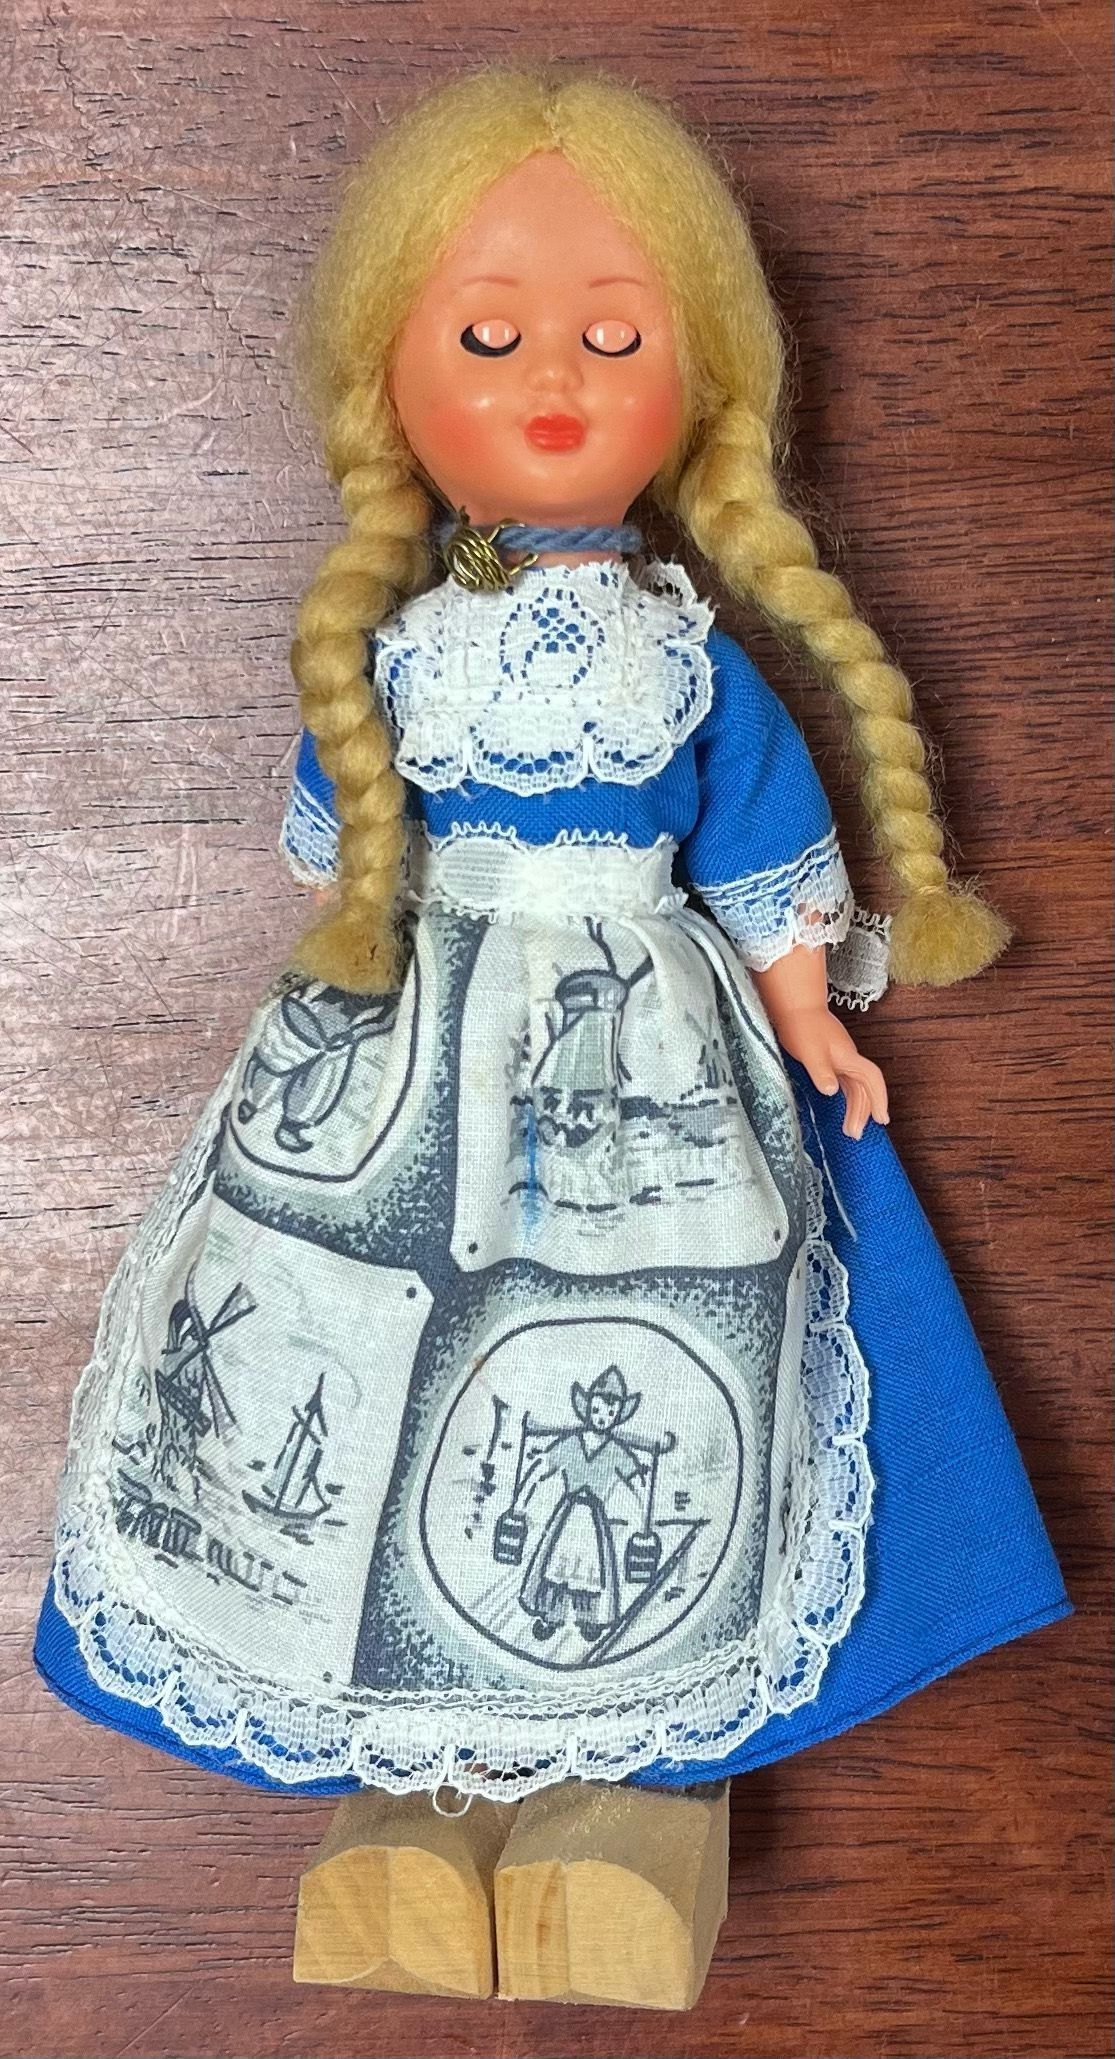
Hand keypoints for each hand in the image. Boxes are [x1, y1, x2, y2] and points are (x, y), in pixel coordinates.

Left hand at [775, 1004, 888, 1139]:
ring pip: (856, 1087)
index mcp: (848, 1058)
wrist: (795, 1006)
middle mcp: (849, 1060)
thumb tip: (831, 1090)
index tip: (882, 1119)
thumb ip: (820, 1071)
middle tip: (855, 1135)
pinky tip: (844, 1109)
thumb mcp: (809, 1051)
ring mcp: (842, 1060)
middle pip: (864, 1088)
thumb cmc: (801, 1027)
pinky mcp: (833, 1060)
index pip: (872, 1079)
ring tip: (849, 1130)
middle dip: (863, 1112)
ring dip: (855, 1108)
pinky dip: (848, 1098)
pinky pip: (847, 1083)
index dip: (879, 1099)